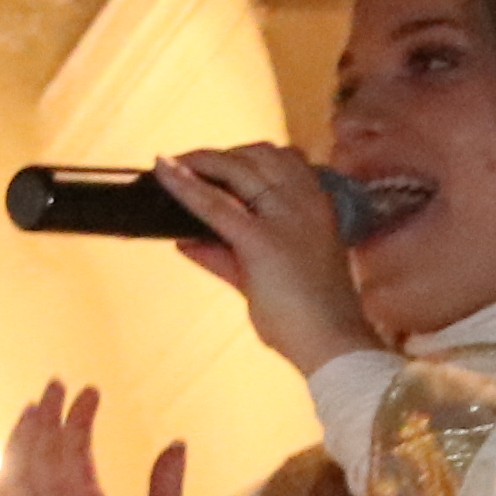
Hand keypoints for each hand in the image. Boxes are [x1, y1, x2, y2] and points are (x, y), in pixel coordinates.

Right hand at [0, 380, 188, 495]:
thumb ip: (164, 494)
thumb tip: (176, 442)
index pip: (76, 453)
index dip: (79, 422)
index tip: (88, 391)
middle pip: (42, 458)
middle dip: (47, 421)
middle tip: (53, 386)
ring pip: (17, 482)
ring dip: (20, 447)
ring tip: (30, 412)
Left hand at [151, 145, 373, 376]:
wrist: (332, 341)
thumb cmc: (305, 316)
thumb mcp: (261, 276)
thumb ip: (224, 256)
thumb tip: (184, 240)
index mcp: (315, 204)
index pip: (282, 159)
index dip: (243, 154)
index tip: (212, 158)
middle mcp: (304, 201)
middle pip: (257, 156)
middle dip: (216, 155)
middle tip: (181, 162)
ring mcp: (285, 217)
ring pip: (237, 169)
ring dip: (200, 161)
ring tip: (168, 166)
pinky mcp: (262, 240)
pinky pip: (216, 205)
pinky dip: (185, 186)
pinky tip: (163, 174)